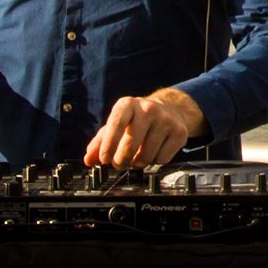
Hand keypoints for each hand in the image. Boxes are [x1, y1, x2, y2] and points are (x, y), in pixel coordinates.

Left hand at [84, 89, 205, 168]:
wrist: (169, 109)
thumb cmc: (137, 119)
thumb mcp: (116, 124)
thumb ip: (100, 142)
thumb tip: (88, 159)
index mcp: (128, 104)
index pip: (116, 124)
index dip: (108, 144)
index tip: (104, 159)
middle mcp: (147, 108)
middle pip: (131, 144)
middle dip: (121, 160)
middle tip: (120, 163)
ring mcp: (165, 119)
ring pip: (146, 156)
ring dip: (138, 163)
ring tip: (137, 157)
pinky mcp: (179, 132)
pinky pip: (162, 159)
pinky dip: (155, 162)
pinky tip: (153, 152)